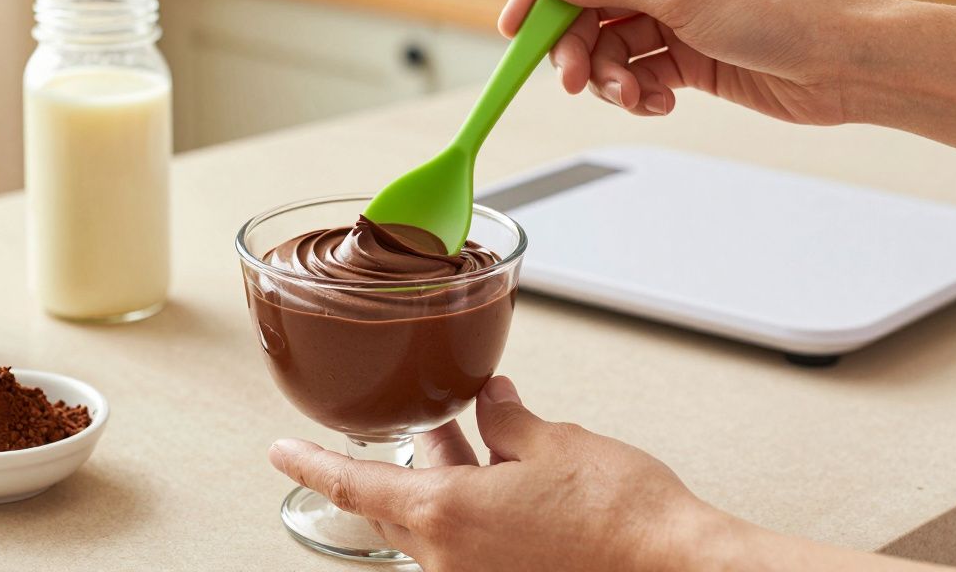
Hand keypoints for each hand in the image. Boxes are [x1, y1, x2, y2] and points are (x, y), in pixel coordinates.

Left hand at [267, 376, 715, 571]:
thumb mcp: (552, 443)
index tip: (280, 452)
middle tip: (415, 424)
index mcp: (447, 515)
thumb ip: (505, 419)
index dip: (312, 464)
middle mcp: (453, 557)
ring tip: (466, 433)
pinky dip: (475, 501)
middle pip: (399, 502)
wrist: (675, 566)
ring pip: (437, 520)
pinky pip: (471, 540)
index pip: (356, 485)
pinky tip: (504, 470)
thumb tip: (489, 400)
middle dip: (402, 459)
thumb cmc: (620, 515)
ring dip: (446, 476)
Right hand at [499, 0, 880, 124]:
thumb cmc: (785, 13)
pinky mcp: (690, 57)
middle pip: (589, 9)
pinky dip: (640, 93)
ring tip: (634, 97)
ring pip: (610, 49)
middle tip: (574, 81)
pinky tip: (661, 102)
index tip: (514, 29)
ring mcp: (677, 16)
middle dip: (577, 48)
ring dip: (611, 79)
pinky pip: (639, 74)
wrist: (847, 64)